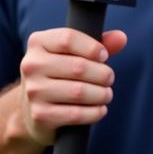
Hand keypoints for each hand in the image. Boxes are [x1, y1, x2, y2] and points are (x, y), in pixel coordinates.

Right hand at [19, 28, 126, 145]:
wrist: (32, 111)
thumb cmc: (59, 75)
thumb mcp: (72, 55)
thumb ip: (98, 44)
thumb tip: (121, 38)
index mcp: (37, 42)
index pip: (68, 38)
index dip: (93, 48)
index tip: (103, 56)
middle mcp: (31, 65)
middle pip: (78, 67)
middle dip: (103, 74)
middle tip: (109, 79)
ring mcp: (33, 91)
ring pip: (79, 92)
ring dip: (102, 94)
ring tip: (106, 94)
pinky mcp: (40, 115)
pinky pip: (76, 114)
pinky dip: (95, 112)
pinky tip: (100, 110)